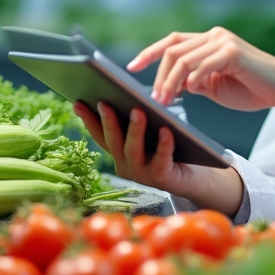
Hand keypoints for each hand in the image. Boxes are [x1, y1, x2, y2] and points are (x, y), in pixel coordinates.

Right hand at [73, 101, 216, 200]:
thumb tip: (129, 96)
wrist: (196, 178)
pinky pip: (161, 160)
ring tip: (137, 110)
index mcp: (120, 153)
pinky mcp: (162, 178)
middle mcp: (126, 165)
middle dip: (108, 121)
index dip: (88, 120)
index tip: (78, 102)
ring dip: (134, 130)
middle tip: (104, 102)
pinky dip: (163, 144)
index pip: (100, 135)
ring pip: (133, 150)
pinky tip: (165, 130)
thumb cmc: (173, 149)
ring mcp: (142, 174)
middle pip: (113, 141)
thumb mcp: (151, 134)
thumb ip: (138, 121)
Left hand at [128, 27, 274, 110]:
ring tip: (164, 101)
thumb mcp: (216, 87)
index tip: (131, 67)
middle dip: (158, 76)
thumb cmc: (253, 89)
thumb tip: (172, 87)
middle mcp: (215, 35)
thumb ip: (195, 81)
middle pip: (173, 50)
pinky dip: (192, 79)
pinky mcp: (234, 52)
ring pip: (184, 59)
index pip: (173, 41)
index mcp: (210, 41)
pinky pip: (203, 65)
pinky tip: (189, 92)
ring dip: (170, 82)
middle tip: (153, 99)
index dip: (149, 52)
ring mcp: (224, 41)